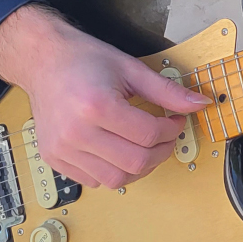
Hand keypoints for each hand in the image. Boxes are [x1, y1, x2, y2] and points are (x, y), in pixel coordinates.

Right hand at [0, 3, 211, 189]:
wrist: (43, 61)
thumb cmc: (83, 60)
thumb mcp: (130, 68)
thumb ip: (167, 91)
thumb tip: (199, 104)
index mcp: (96, 106)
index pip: (149, 135)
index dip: (172, 131)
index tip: (175, 122)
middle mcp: (76, 132)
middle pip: (135, 163)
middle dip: (161, 152)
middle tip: (166, 137)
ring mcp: (63, 149)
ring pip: (116, 180)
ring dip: (139, 166)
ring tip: (144, 146)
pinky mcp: (54, 159)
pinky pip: (94, 181)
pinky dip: (113, 171)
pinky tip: (118, 150)